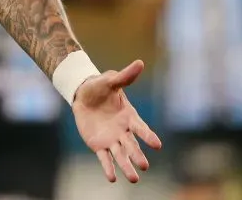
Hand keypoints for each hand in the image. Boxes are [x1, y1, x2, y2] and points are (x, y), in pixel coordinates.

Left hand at [72, 59, 161, 183]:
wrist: (83, 95)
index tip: (157, 145)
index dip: (148, 136)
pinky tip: (112, 178)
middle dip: (138, 155)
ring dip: (127, 166)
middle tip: (144, 166)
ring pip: (121, 155)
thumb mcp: (111, 80)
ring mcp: (112, 139)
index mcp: (129, 116)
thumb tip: (139, 62)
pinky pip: (105, 158)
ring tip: (134, 179)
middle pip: (132, 145)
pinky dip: (108, 168)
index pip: (141, 128)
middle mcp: (123, 131)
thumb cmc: (100, 87)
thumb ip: (125, 76)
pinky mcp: (99, 145)